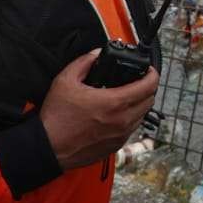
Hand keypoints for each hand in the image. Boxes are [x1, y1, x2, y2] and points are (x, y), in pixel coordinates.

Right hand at [39, 49, 160, 170]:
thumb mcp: (65, 81)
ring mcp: (121, 135)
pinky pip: (132, 129)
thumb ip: (84, 62)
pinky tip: (116, 113)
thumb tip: (95, 54)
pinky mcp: (116, 146)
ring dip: (139, 104)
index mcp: (115, 103)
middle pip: (150, 101)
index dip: (152, 74)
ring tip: (126, 96)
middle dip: (147, 88)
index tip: (149, 71)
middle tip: (137, 81)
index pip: (149, 86)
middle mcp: (122, 120)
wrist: (49, 148)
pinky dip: (130, 119)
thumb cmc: (56, 119)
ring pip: (143, 116)